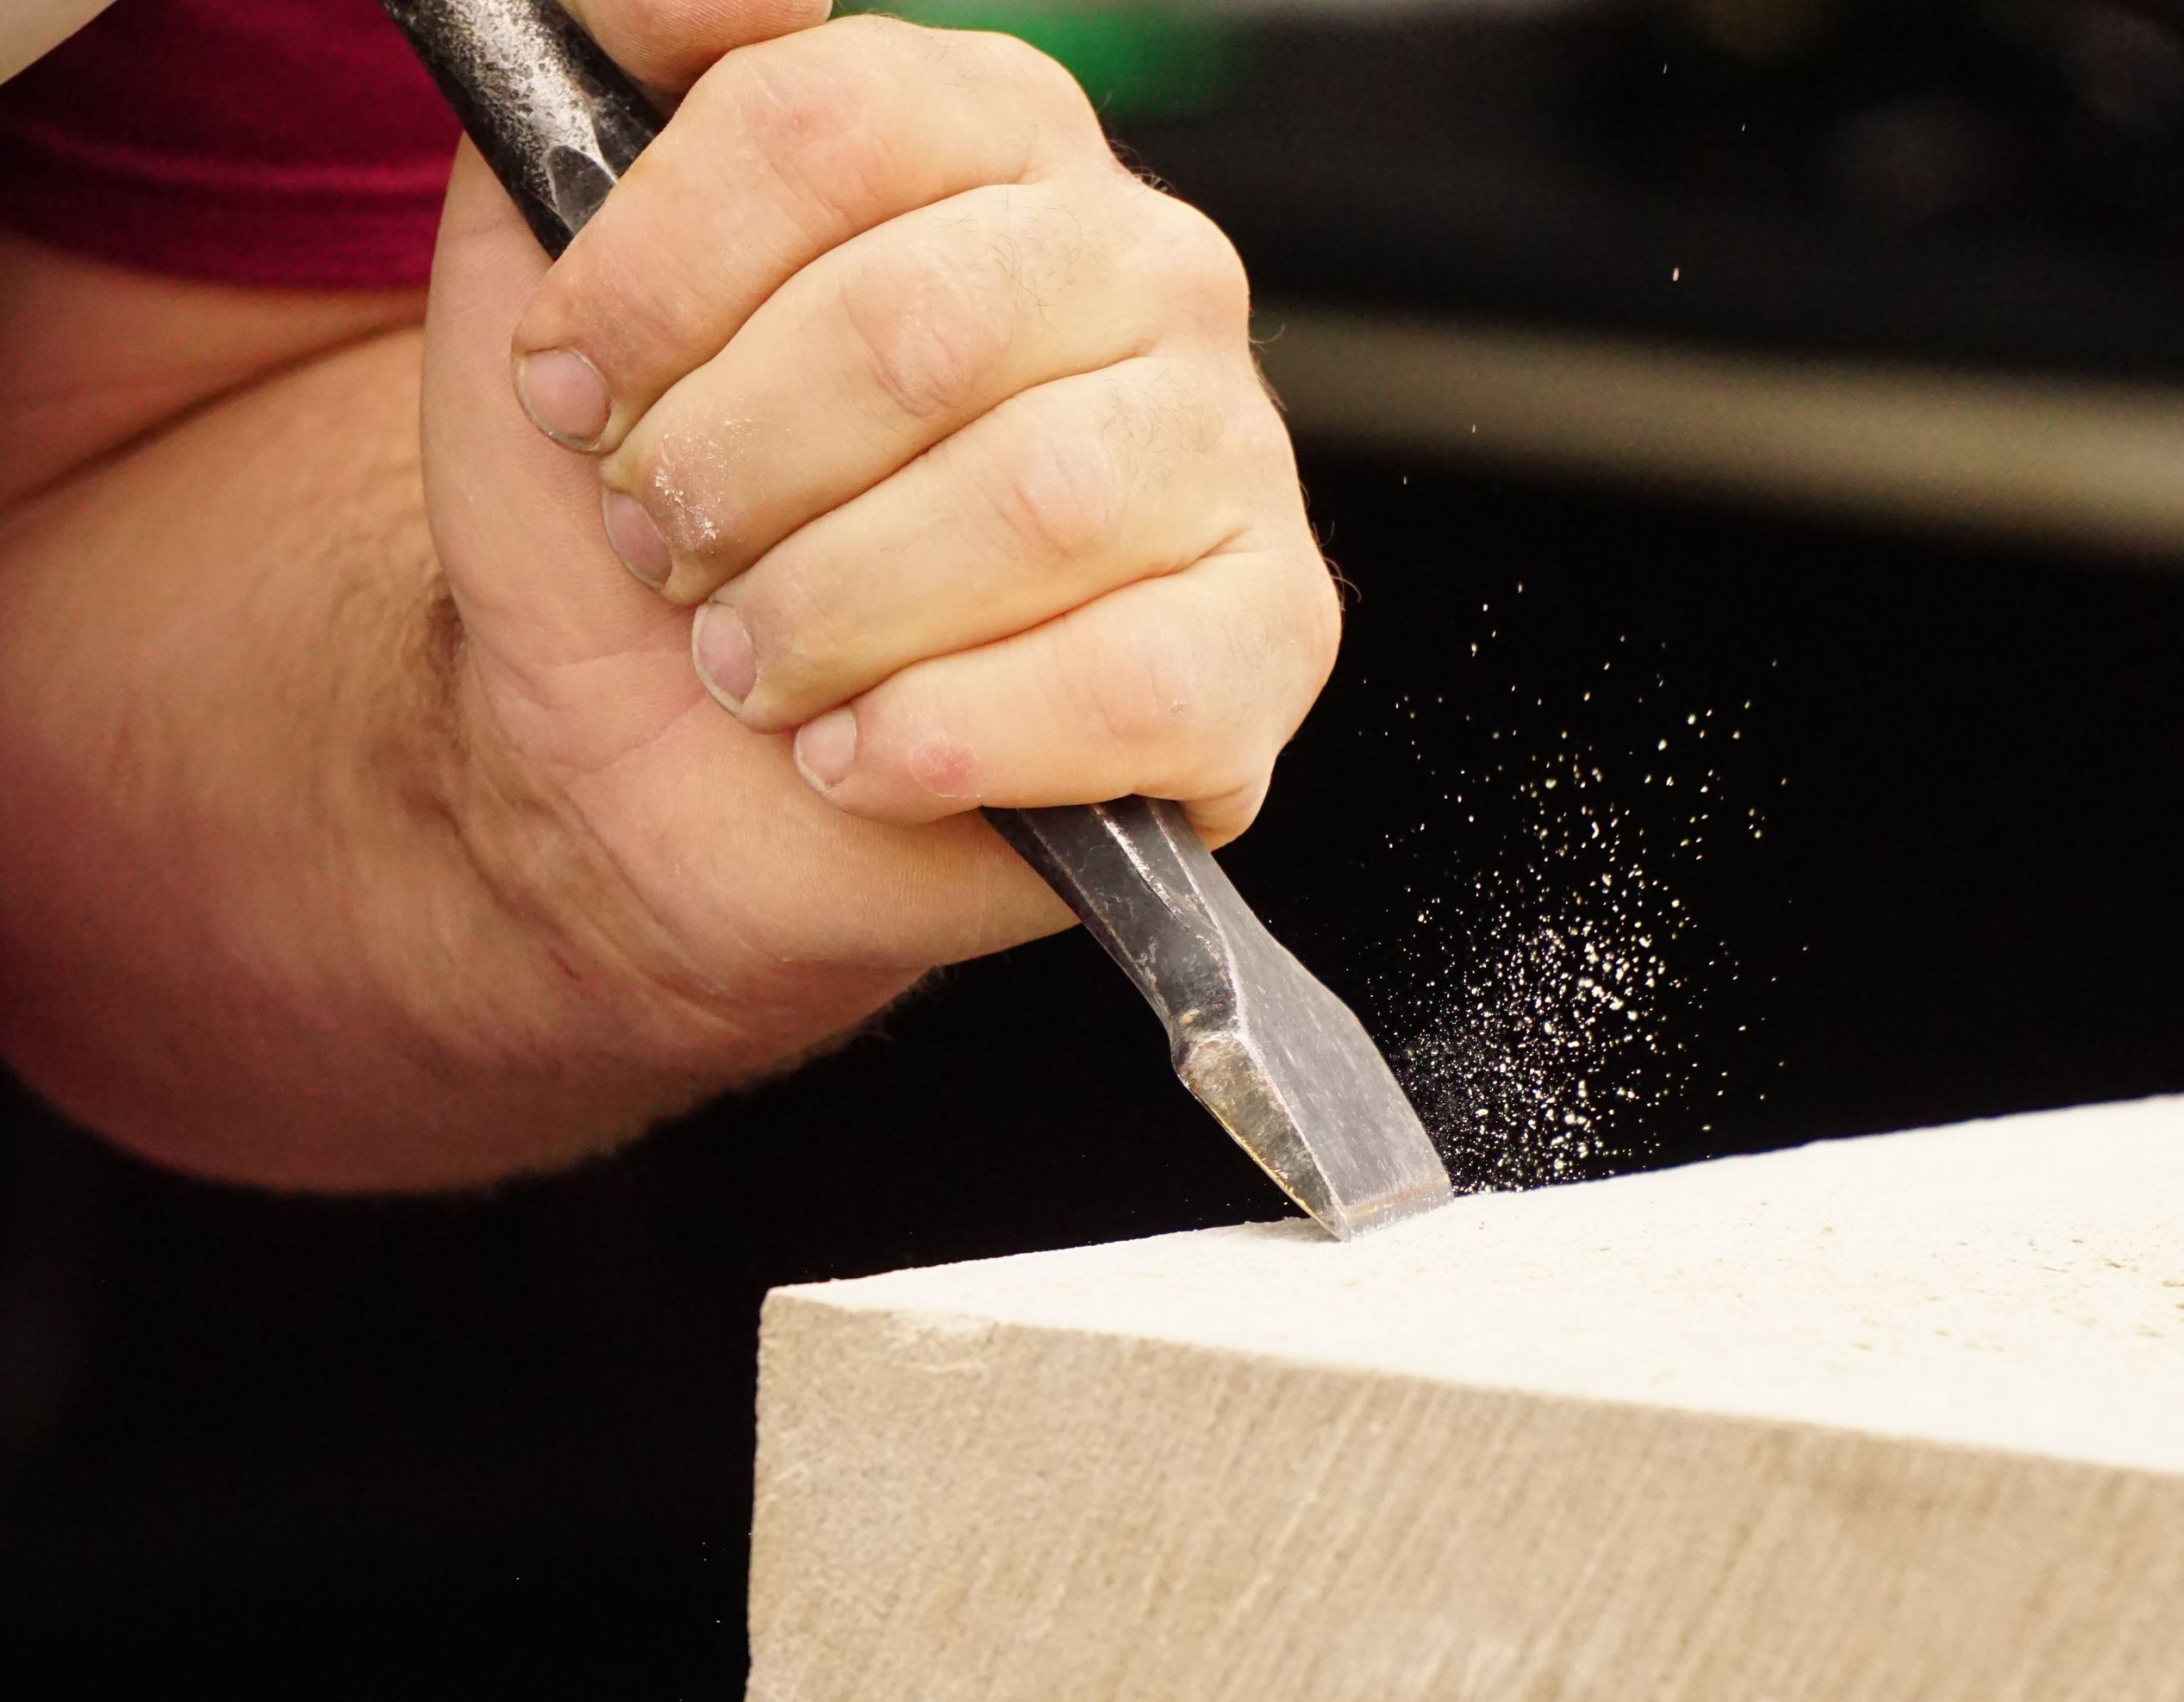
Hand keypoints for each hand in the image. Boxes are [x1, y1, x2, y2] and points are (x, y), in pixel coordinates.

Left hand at [420, 2, 1336, 1057]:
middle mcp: (1149, 272)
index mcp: (998, 140)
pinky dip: (942, 739)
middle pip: (918, 323)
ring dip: (823, 616)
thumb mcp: (543, 270)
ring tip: (753, 664)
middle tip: (669, 555)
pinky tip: (858, 755)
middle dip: (734, 470)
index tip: (566, 394)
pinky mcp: (1265, 647)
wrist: (676, 774)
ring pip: (1031, 506)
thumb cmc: (648, 520)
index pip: (829, 118)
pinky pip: (1127, 685)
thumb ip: (611, 63)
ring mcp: (1231, 461)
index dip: (657, 274)